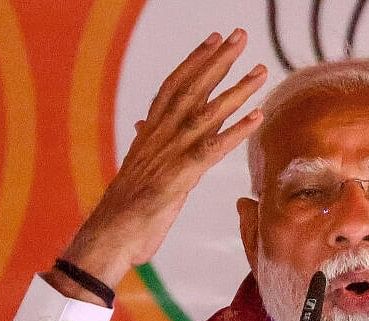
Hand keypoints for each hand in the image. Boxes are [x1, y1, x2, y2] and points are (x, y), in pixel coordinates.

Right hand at [47, 28, 267, 304]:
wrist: (108, 236)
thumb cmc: (123, 210)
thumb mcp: (137, 171)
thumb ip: (147, 147)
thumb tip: (142, 126)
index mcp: (150, 134)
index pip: (173, 87)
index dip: (193, 61)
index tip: (212, 39)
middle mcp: (160, 137)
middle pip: (192, 89)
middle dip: (218, 61)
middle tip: (240, 36)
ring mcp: (170, 155)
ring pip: (206, 114)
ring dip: (236, 90)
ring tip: (260, 70)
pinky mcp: (180, 177)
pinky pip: (212, 149)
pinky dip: (236, 131)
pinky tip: (257, 115)